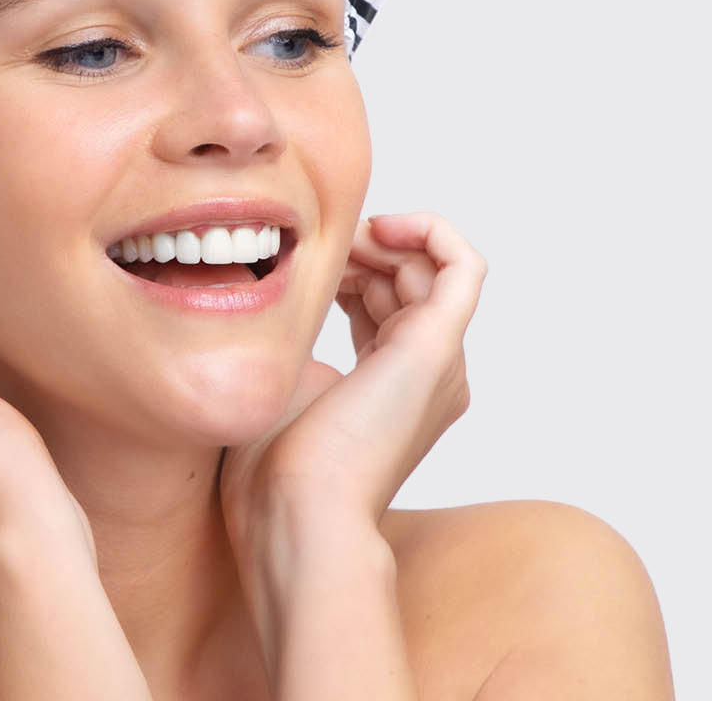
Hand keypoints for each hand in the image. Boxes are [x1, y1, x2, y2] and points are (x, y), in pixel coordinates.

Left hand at [219, 212, 486, 543]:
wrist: (295, 513)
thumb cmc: (275, 469)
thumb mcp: (284, 382)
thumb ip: (298, 341)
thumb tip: (284, 304)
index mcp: (394, 384)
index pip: (383, 299)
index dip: (345, 264)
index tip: (302, 261)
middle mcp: (428, 374)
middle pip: (407, 277)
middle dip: (360, 246)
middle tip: (317, 247)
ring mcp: (438, 361)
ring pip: (430, 266)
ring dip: (381, 236)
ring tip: (336, 243)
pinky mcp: (437, 347)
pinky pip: (463, 266)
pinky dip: (430, 230)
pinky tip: (381, 227)